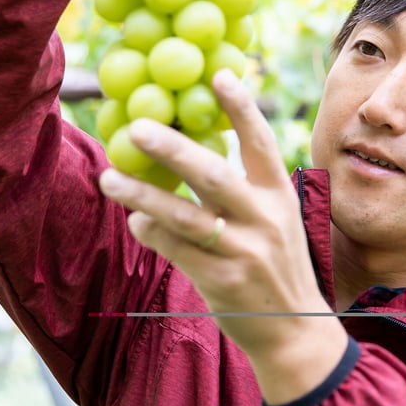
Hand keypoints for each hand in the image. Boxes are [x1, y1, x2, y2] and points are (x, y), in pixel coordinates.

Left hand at [98, 69, 347, 404]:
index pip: (262, 143)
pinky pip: (177, 250)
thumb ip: (245, 186)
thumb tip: (194, 145)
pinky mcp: (223, 281)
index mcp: (279, 195)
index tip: (219, 73)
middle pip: (214, 174)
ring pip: (185, 216)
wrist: (296, 332)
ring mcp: (244, 252)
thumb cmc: (278, 262)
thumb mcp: (277, 217)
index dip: (241, 108)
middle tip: (138, 125)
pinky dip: (152, 231)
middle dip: (174, 148)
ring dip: (143, 194)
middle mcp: (265, 218)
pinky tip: (135, 220)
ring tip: (109, 177)